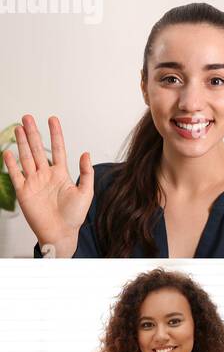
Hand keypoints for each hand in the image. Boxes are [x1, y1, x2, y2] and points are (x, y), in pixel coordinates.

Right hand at [1, 115, 92, 255]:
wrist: (61, 233)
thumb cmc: (74, 216)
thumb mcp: (86, 193)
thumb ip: (86, 173)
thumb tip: (86, 153)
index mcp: (61, 175)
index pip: (57, 149)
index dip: (55, 134)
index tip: (52, 119)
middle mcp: (46, 175)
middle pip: (37, 149)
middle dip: (33, 133)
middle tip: (28, 117)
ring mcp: (34, 182)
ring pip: (26, 157)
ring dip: (22, 143)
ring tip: (19, 127)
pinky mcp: (24, 191)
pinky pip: (15, 174)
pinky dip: (11, 163)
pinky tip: (8, 151)